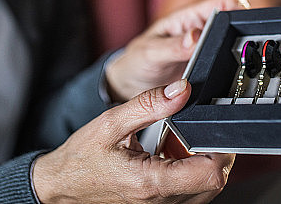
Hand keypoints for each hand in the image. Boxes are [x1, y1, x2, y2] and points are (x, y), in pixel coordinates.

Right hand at [34, 80, 234, 203]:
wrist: (60, 186)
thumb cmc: (81, 158)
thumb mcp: (111, 123)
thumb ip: (150, 105)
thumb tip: (183, 89)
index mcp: (150, 183)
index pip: (210, 174)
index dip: (220, 148)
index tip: (213, 127)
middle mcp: (159, 203)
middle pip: (214, 182)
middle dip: (214, 152)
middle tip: (195, 129)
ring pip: (205, 189)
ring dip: (202, 162)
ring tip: (177, 140)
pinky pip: (189, 193)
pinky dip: (189, 171)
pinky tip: (170, 152)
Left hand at [107, 0, 248, 101]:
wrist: (129, 87)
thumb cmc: (136, 60)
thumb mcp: (149, 52)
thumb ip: (172, 46)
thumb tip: (196, 36)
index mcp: (191, 18)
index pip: (227, 2)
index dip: (241, 8)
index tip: (248, 26)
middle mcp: (204, 33)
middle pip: (238, 25)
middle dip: (247, 36)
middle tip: (248, 54)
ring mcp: (208, 54)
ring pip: (237, 50)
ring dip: (243, 59)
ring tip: (243, 71)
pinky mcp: (209, 75)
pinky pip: (229, 73)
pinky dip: (235, 77)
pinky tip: (234, 87)